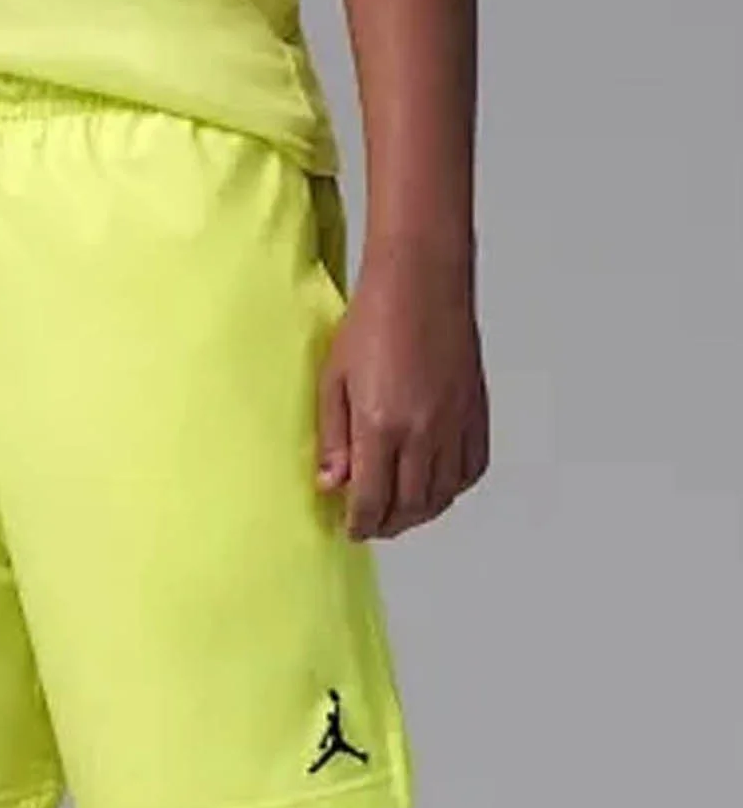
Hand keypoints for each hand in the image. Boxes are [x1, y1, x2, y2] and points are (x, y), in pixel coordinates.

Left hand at [316, 245, 488, 540]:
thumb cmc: (372, 319)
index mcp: (381, 426)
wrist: (422, 278)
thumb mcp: (333, 380)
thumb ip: (333, 438)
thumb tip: (332, 484)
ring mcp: (454, 423)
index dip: (359, 524)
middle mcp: (423, 432)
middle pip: (409, 507)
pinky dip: (453, 487)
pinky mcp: (475, 411)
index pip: (371, 501)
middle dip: (388, 525)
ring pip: (442, 495)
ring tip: (400, 511)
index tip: (352, 529)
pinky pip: (471, 469)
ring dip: (419, 512)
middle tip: (372, 525)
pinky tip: (435, 484)